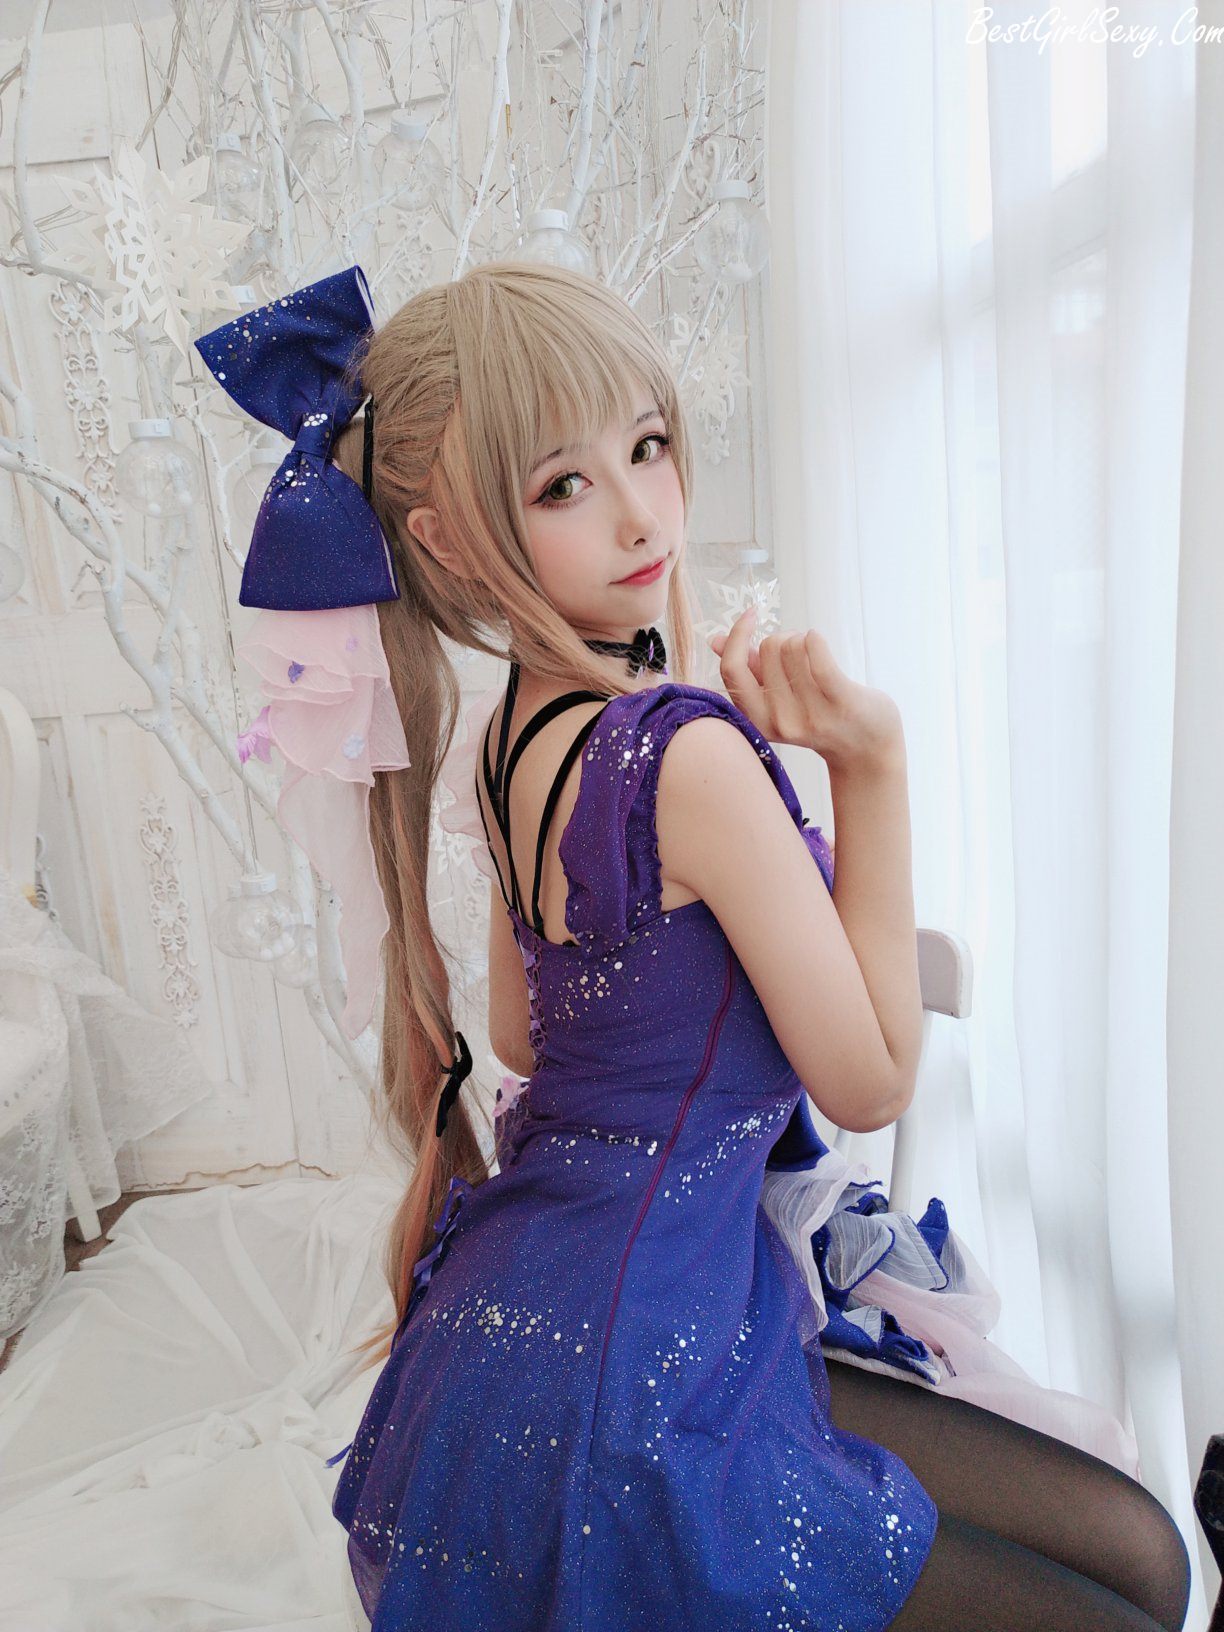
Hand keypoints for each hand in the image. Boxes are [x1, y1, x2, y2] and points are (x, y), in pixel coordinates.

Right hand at [708, 607, 902, 770]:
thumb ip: (748, 671)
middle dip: (785, 639)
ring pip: (793, 645)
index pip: (732, 669)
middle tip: (802, 655)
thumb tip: (715, 640)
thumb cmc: (819, 716)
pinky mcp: (840, 702)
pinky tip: (818, 641)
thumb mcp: (777, 700)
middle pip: (769, 648)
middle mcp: (780, 722)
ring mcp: (811, 714)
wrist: (866, 750)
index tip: (751, 616)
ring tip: (816, 657)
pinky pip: (816, 651)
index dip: (737, 636)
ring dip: (805, 640)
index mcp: (758, 721)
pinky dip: (815, 638)